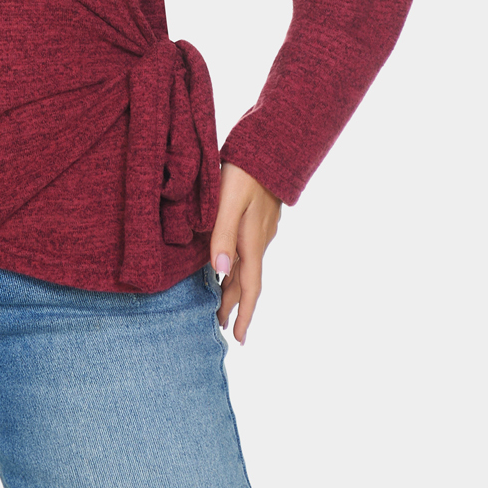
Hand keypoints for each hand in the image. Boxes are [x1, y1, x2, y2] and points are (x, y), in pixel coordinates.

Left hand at [209, 160, 281, 344]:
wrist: (268, 148)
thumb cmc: (244, 173)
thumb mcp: (228, 203)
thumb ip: (222, 235)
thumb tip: (219, 273)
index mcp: (252, 243)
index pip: (250, 288)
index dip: (244, 314)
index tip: (239, 339)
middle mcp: (258, 241)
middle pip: (246, 281)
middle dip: (234, 305)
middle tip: (219, 325)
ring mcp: (260, 231)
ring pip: (245, 266)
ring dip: (233, 286)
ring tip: (219, 300)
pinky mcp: (257, 219)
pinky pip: (245, 251)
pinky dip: (235, 265)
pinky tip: (225, 262)